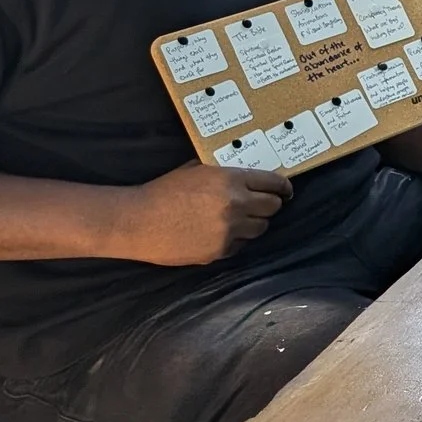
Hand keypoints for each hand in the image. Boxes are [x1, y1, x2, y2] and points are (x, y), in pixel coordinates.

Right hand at [114, 160, 291, 264]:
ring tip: (240, 219)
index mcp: (232, 180)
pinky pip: (240, 245)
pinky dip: (235, 239)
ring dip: (254, 223)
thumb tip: (247, 176)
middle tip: (263, 204)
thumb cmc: (163, 191)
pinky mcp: (219, 251)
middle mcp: (236, 205)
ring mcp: (229, 230)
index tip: (285, 190)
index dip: (282, 187)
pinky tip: (220, 233)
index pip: (274, 183)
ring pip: (260, 228)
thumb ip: (225, 174)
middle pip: (273, 207)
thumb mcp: (197, 170)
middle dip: (270, 204)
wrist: (136, 221)